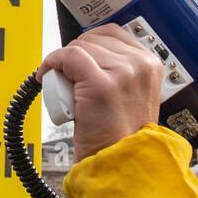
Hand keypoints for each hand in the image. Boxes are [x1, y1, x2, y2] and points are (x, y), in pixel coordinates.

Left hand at [36, 24, 163, 160]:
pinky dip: (51, 63)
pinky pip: (68, 57)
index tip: (77, 57)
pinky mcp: (100, 85)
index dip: (89, 44)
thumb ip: (121, 72)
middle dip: (75, 55)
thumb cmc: (122, 135)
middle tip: (70, 78)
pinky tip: (46, 76)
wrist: (122, 163)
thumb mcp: (134, 94)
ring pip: (79, 47)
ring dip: (63, 63)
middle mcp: (139, 65)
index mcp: (150, 64)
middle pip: (93, 39)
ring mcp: (122, 73)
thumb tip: (92, 55)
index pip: (112, 33)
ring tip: (65, 86)